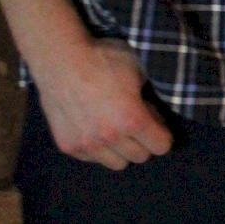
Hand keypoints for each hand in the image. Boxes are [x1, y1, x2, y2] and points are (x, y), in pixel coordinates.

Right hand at [30, 38, 171, 169]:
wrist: (61, 61)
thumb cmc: (104, 60)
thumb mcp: (139, 70)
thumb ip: (148, 96)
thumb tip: (152, 111)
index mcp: (132, 119)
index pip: (161, 146)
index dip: (163, 133)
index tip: (157, 123)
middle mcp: (110, 137)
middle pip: (140, 157)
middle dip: (144, 141)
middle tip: (137, 123)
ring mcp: (87, 144)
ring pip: (117, 163)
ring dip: (122, 150)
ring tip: (117, 129)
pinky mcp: (67, 146)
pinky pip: (93, 159)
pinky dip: (99, 149)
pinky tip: (96, 129)